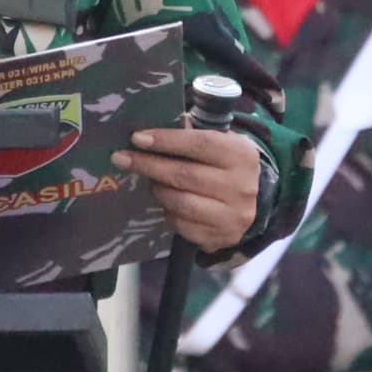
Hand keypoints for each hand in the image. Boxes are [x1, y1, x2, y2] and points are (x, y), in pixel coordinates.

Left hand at [117, 126, 263, 254]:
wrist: (250, 204)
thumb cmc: (223, 166)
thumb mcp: (217, 144)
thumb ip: (189, 135)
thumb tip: (148, 134)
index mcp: (242, 155)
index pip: (199, 144)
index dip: (166, 140)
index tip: (137, 138)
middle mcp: (242, 186)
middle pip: (184, 174)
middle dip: (149, 165)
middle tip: (122, 158)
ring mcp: (232, 216)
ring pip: (180, 202)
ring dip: (157, 190)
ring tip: (149, 181)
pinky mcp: (220, 237)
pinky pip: (181, 225)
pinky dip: (167, 212)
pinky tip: (165, 202)